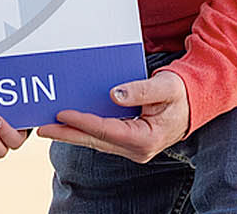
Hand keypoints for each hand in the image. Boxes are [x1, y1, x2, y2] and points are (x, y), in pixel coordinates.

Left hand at [37, 70, 189, 163]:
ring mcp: (132, 148)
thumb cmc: (180, 93)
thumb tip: (114, 94)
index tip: (63, 113)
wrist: (193, 103)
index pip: (108, 130)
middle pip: (96, 140)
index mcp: (147, 138)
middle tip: (43, 128)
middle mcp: (138, 149)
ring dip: (72, 133)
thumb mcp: (164, 86)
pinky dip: (84, 131)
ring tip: (48, 127)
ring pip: (96, 141)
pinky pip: (102, 137)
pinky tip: (69, 124)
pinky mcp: (128, 142)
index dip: (83, 122)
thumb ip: (140, 90)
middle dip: (68, 133)